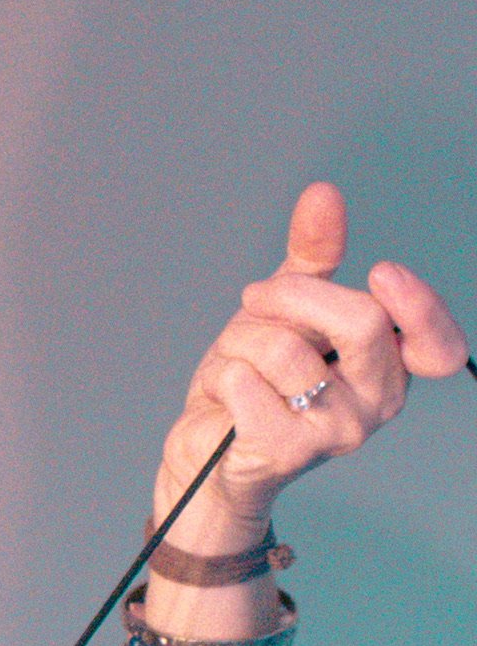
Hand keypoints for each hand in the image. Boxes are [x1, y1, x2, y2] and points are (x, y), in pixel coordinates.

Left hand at [153, 181, 466, 536]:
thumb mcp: (285, 312)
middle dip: (291, 295)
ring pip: (286, 349)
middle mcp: (377, 403)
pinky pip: (244, 381)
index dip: (418, 305)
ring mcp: (336, 432)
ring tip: (237, 364)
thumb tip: (324, 193)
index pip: (438, 344)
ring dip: (242, 340)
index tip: (380, 272)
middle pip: (361, 321)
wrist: (206, 452)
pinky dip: (222, 375)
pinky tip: (226, 398)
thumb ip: (311, 259)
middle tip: (254, 300)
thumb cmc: (254, 381)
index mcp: (389, 365)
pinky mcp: (288, 451)